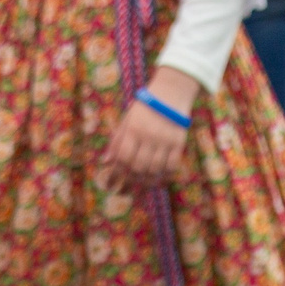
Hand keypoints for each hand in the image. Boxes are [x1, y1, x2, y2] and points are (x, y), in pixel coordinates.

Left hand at [104, 65, 198, 184]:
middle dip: (128, 183)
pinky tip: (156, 183)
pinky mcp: (179, 143)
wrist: (171, 93)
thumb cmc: (144, 108)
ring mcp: (165, 140)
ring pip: (154, 170)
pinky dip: (164, 178)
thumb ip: (117, 141)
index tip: (109, 184)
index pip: (122, 157)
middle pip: (138, 167)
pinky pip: (172, 167)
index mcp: (133, 129)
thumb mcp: (126, 120)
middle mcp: (149, 136)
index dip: (115, 174)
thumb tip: (106, 162)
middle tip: (122, 191)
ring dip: (145, 184)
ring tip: (138, 190)